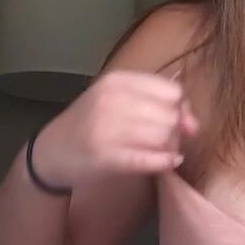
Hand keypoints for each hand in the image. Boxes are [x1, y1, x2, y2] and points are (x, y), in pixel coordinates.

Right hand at [31, 71, 200, 188]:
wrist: (50, 152)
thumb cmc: (90, 125)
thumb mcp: (117, 101)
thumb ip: (156, 103)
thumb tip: (194, 122)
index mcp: (116, 81)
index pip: (172, 92)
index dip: (179, 109)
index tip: (171, 121)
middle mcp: (110, 100)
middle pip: (170, 115)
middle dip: (175, 132)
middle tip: (164, 141)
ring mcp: (105, 128)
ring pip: (163, 136)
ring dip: (170, 148)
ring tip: (162, 152)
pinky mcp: (104, 156)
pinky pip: (149, 159)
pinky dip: (163, 162)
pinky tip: (164, 163)